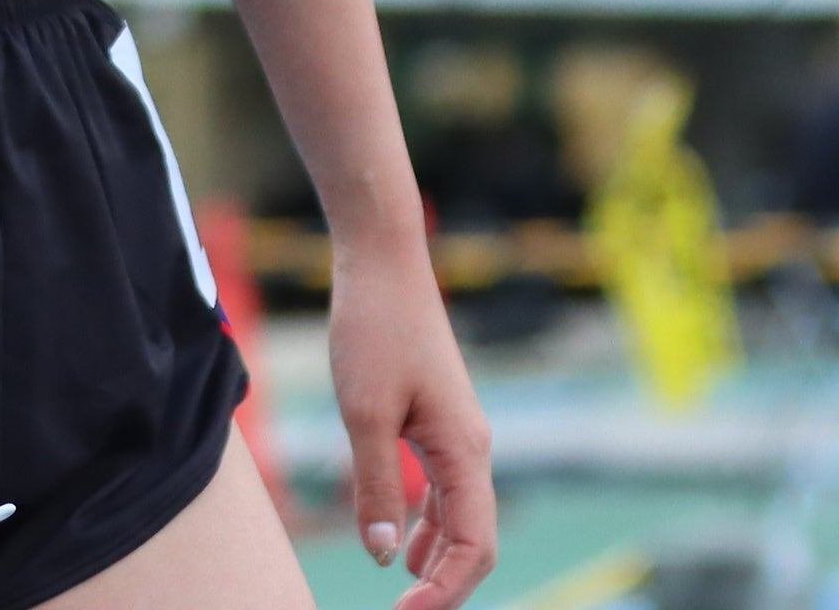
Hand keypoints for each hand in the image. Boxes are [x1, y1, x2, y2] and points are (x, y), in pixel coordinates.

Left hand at [328, 237, 498, 609]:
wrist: (382, 261)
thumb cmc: (373, 329)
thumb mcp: (364, 413)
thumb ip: (375, 485)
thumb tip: (381, 554)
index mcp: (464, 449)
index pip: (474, 544)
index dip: (447, 589)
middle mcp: (472, 447)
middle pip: (475, 538)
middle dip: (447, 583)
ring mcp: (458, 433)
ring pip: (461, 516)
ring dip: (438, 558)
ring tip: (404, 592)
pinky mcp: (437, 419)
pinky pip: (445, 489)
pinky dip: (429, 524)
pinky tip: (400, 541)